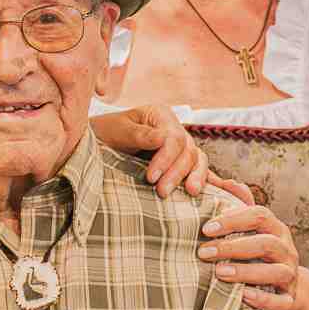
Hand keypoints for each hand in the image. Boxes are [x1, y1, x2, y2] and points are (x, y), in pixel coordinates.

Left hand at [93, 105, 217, 197]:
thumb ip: (139, 135)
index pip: (174, 138)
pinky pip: (197, 168)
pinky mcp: (180, 161)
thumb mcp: (117, 131)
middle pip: (187, 150)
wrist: (98, 143)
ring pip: (197, 159)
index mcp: (161, 116)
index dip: (166, 159)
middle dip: (177, 173)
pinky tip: (210, 190)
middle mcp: (174, 129)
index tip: (151, 177)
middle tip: (162, 192)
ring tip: (191, 193)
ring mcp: (180, 146)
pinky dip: (204, 178)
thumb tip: (162, 138)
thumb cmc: (106, 133)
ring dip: (195, 177)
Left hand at [197, 203, 301, 309]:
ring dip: (246, 271)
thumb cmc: (257, 253)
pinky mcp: (289, 300)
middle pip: (266, 243)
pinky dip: (262, 299)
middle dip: (233, 246)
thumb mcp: (249, 228)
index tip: (206, 228)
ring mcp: (290, 275)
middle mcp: (286, 249)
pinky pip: (280, 301)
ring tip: (219, 273)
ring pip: (276, 271)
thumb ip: (233, 203)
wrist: (285, 290)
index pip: (259, 215)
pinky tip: (242, 296)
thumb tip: (212, 177)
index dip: (233, 220)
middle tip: (204, 252)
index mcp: (275, 228)